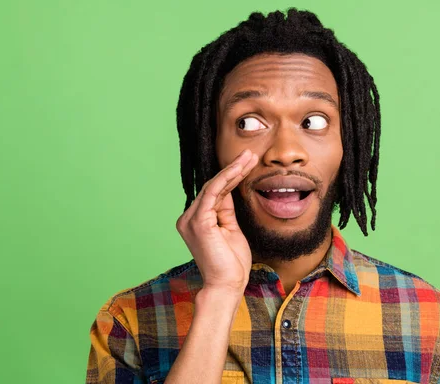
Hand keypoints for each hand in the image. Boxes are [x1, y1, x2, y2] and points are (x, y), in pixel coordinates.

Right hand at [176, 149, 257, 293]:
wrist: (227, 286)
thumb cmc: (231, 264)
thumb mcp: (231, 230)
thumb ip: (226, 211)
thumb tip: (228, 190)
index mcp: (195, 220)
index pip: (214, 192)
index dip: (230, 176)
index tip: (248, 163)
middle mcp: (188, 218)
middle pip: (213, 186)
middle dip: (233, 169)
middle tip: (251, 154)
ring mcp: (191, 219)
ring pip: (213, 186)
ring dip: (233, 170)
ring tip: (249, 157)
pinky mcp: (198, 222)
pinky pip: (213, 193)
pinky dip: (227, 178)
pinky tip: (240, 168)